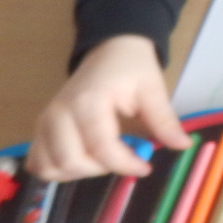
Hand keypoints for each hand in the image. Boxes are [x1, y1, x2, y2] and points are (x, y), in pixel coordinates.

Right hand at [29, 36, 190, 180]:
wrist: (109, 49)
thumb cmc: (132, 68)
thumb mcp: (153, 90)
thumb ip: (164, 121)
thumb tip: (184, 145)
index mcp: (88, 101)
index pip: (101, 148)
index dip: (125, 164)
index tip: (146, 166)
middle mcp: (59, 113)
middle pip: (71, 162)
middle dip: (101, 169)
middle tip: (124, 157)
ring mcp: (45, 121)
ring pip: (50, 167)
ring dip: (79, 172)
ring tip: (104, 158)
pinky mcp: (40, 128)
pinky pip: (38, 162)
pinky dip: (58, 169)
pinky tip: (83, 160)